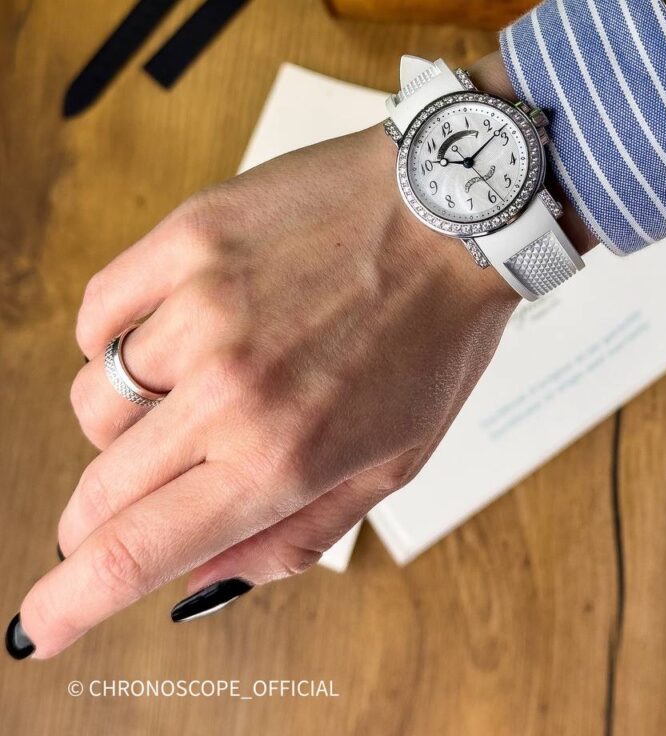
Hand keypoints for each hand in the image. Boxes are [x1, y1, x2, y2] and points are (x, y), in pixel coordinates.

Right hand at [13, 117, 525, 657]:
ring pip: (95, 400)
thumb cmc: (433, 337)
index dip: (70, 600)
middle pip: (100, 486)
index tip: (39, 624)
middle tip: (132, 502)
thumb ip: (293, 537)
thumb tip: (201, 585)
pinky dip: (118, 339)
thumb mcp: (392, 465)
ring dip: (131, 419)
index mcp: (281, 456)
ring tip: (194, 388)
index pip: (136, 550)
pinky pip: (99, 313)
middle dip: (100, 516)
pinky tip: (169, 332)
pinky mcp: (187, 238)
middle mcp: (229, 388)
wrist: (453, 213)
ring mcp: (200, 306)